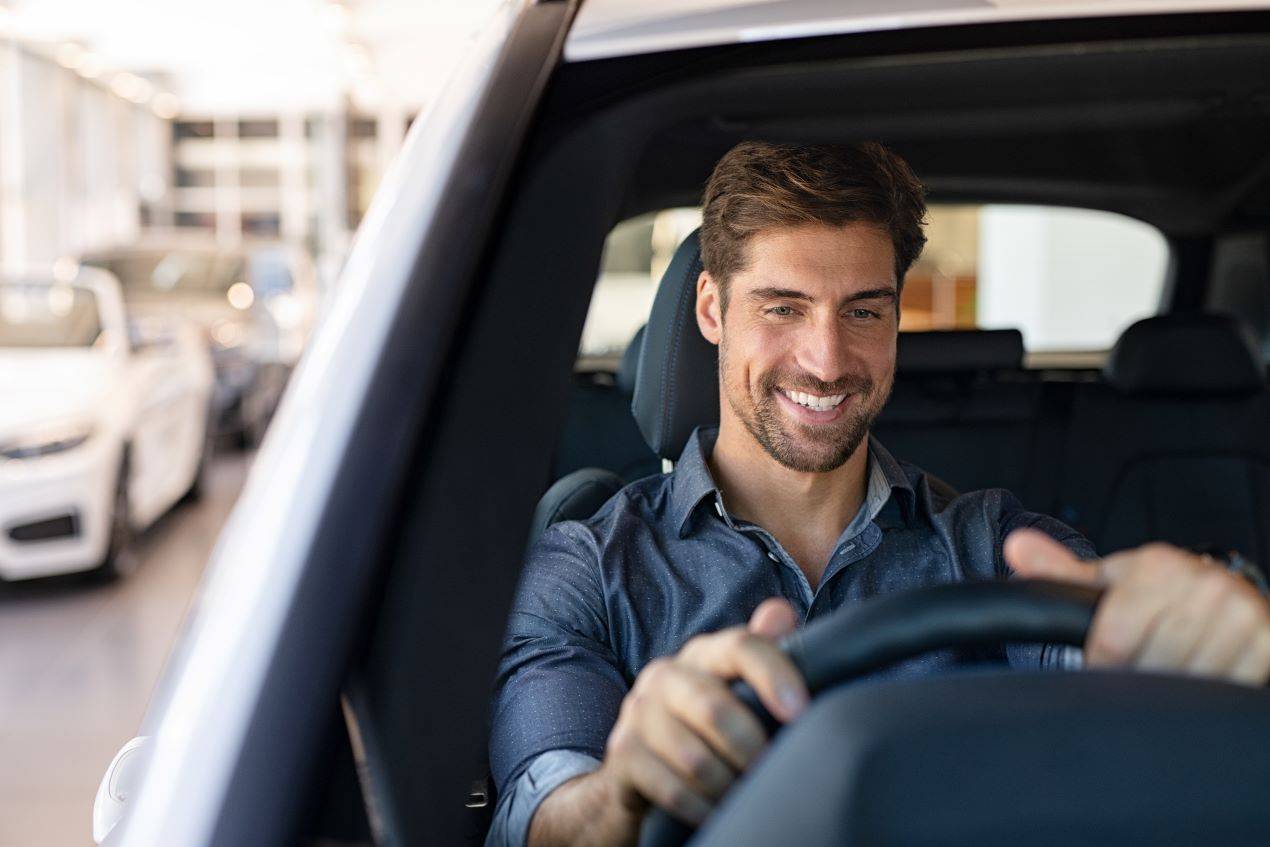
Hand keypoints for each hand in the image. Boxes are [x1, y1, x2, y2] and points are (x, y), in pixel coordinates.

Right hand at [598, 598, 806, 826]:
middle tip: (771, 772)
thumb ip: (761, 652)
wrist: (636, 768)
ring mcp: (638, 713)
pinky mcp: (622, 753)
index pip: (740, 647)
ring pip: (695, 758)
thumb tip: (781, 613)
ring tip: (746, 795)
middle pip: (715, 708)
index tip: (800, 711)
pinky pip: (672, 788)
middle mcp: (665, 674)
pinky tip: (717, 812)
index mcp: (701, 654)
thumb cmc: (703, 724)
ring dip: (728, 786)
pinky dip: (702, 808)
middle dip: (751, 747)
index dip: (773, 674)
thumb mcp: (734, 688)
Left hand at [1005, 529, 1269, 684]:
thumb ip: (1061, 572)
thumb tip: (1015, 546)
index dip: (1102, 665)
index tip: (1104, 667)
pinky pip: (1228, 688)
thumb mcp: (1109, 581)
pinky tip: (1203, 676)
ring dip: (1175, 691)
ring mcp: (1241, 613)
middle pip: (1152, 665)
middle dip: (1140, 678)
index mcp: (1158, 567)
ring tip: (1172, 671)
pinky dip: (1210, 694)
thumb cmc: (1158, 593)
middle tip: (1141, 672)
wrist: (1226, 598)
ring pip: (1189, 682)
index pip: (1113, 640)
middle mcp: (1205, 584)